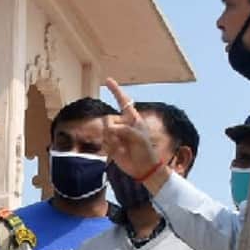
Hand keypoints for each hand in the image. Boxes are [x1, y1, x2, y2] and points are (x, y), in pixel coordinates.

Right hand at [102, 78, 167, 192]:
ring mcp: (115, 134)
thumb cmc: (145, 151)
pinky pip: (104, 142)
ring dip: (112, 140)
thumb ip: (124, 129)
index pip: (123, 102)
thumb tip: (109, 129)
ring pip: (104, 131)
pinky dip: (110, 148)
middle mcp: (122, 124)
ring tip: (122, 148)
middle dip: (113, 130)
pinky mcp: (110, 145)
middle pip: (108, 119)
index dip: (116, 91)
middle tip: (124, 140)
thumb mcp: (138, 137)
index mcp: (132, 118)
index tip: (108, 80)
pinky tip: (118, 153)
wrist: (143, 168)